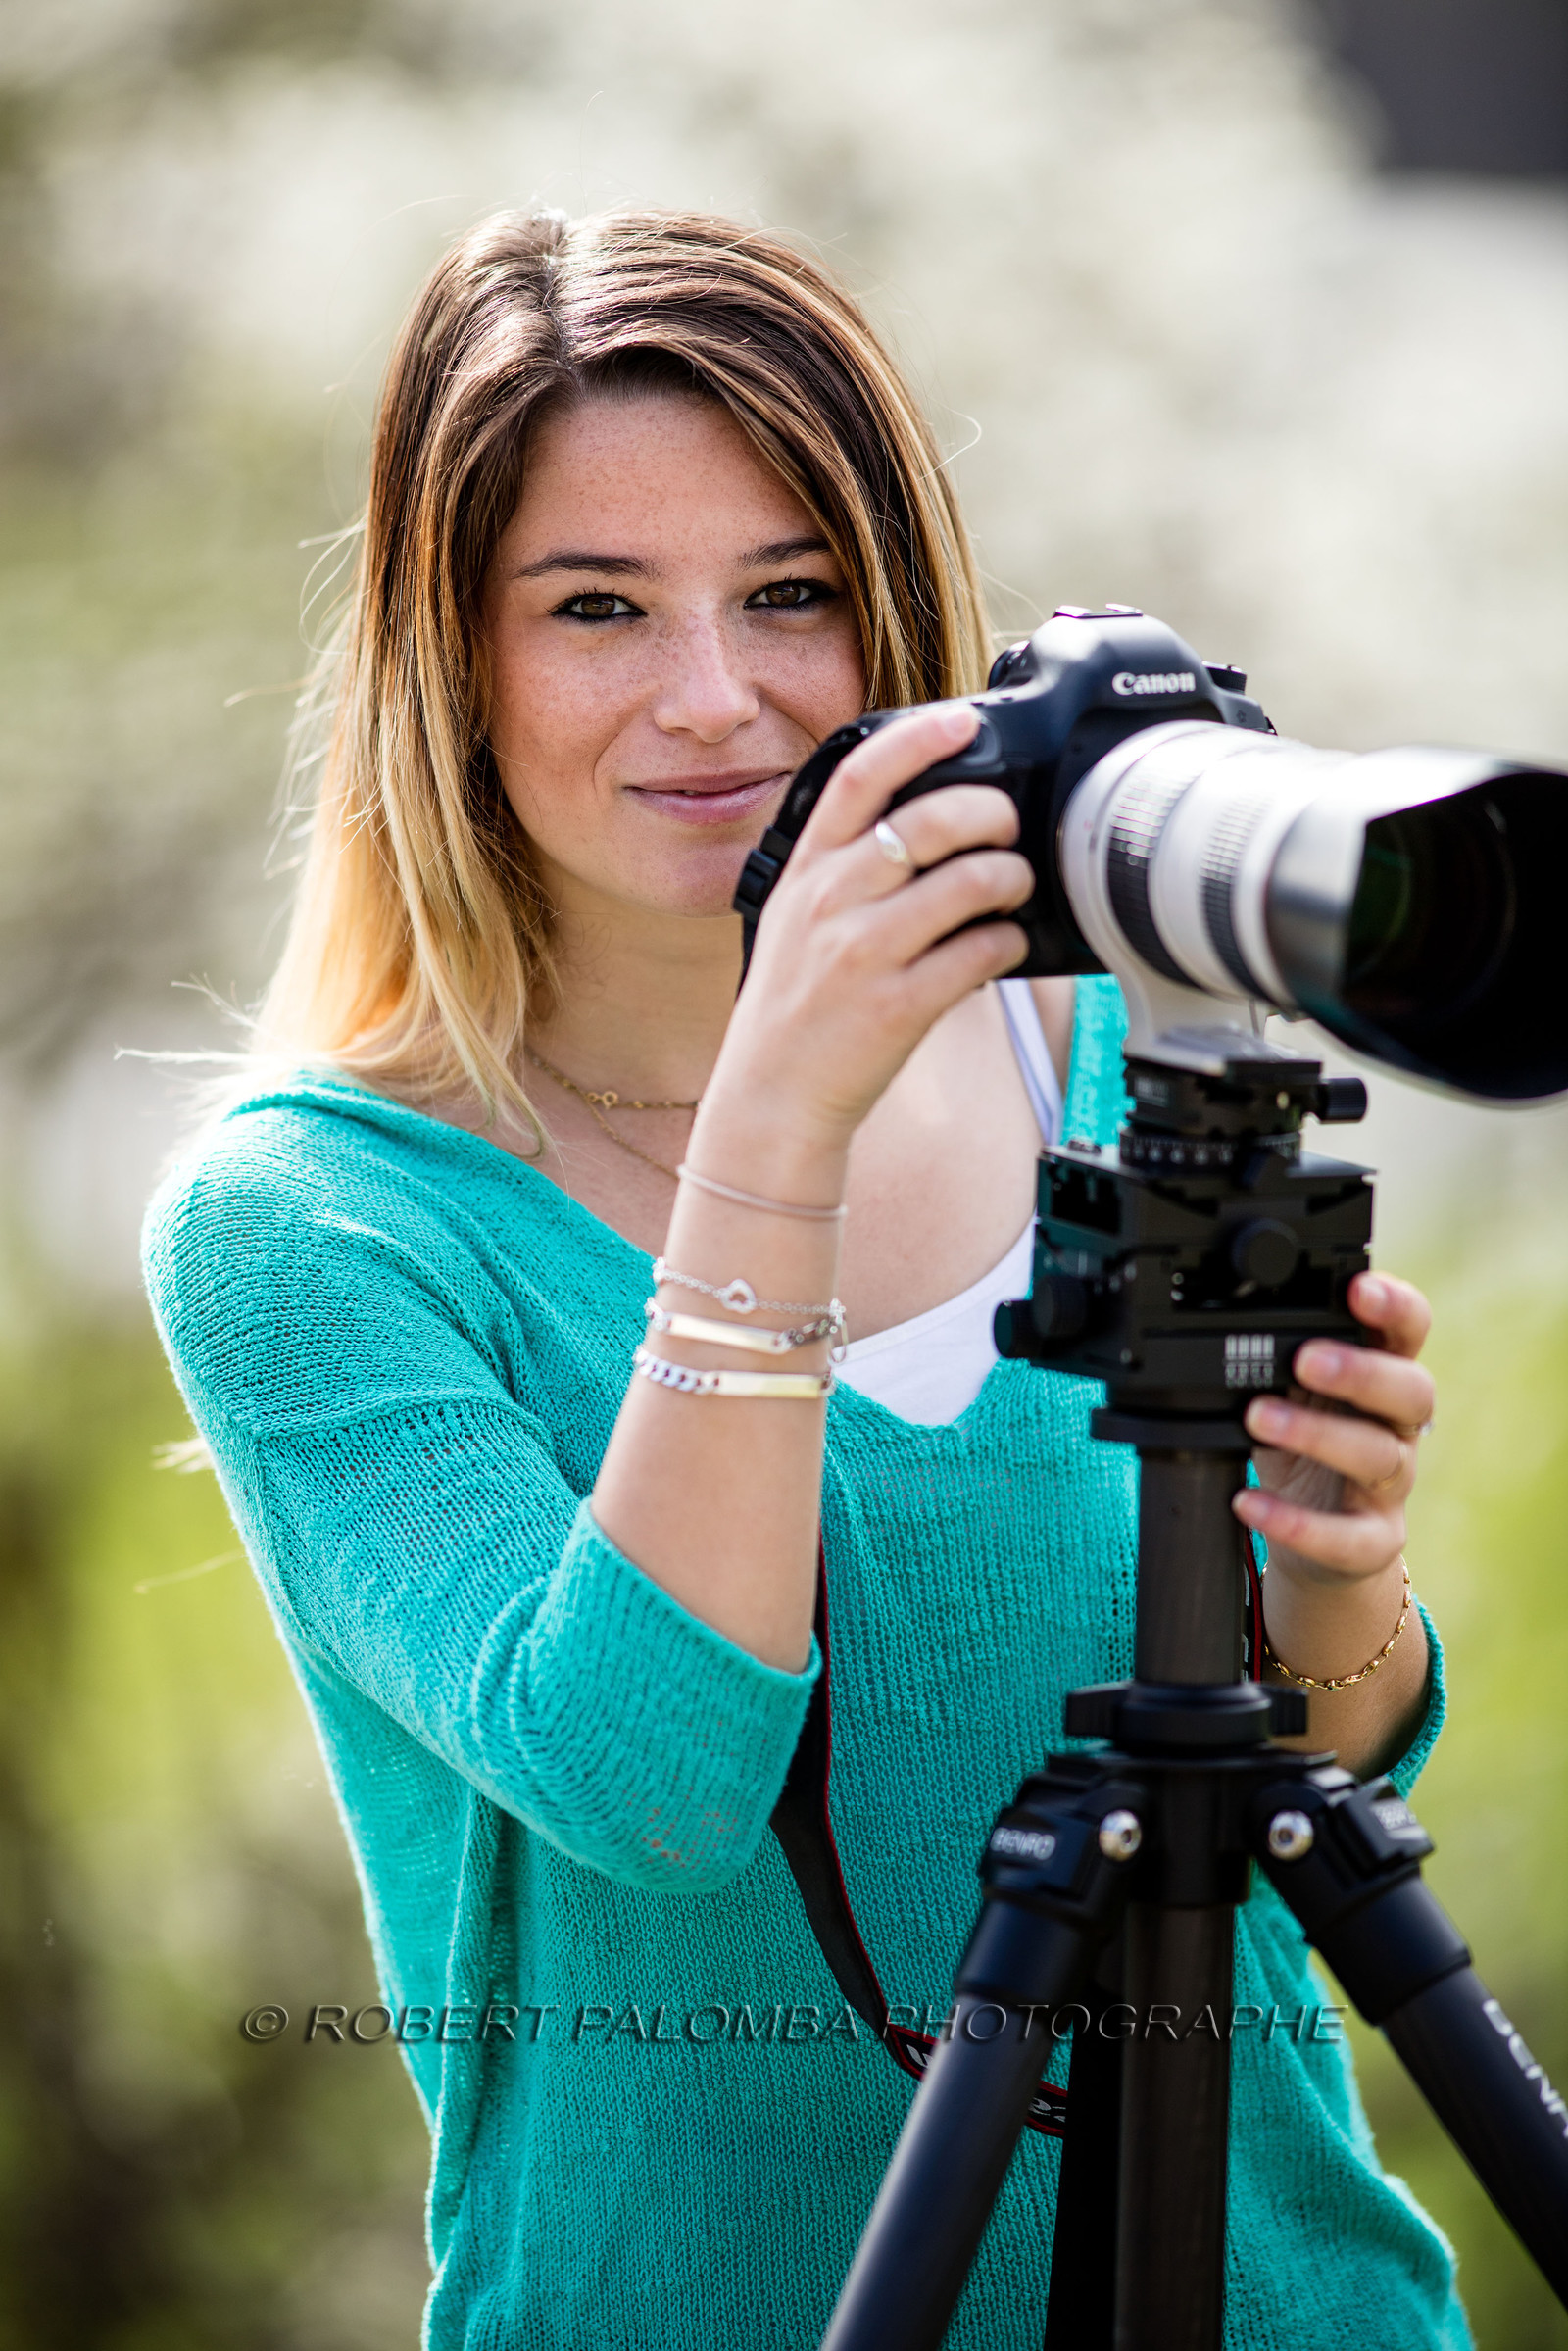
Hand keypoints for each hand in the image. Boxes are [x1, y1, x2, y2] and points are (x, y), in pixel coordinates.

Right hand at [701, 703, 1031, 1173]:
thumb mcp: (796, 918)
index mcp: (807, 871)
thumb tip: (929, 819)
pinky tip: (1003, 946)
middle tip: (1007, 827)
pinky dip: (1008, 943)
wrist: (772, 1095)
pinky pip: (981, 953)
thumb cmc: (796, 1005)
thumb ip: (846, 867)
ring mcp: (864, 954)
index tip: (964, 721)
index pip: (859, 777)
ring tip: (1014, 888)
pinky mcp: (898, 1006)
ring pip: (971, 883)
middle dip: (992, 813)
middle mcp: (831, 902)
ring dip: (1012, 878)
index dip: (918, 738)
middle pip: (932, 820)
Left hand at [1232, 1272, 1434, 1588]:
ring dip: (1317, 1434)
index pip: (1408, 1331)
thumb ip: (1279, 1358)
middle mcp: (1398, 1427)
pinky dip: (1297, 1524)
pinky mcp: (1374, 1540)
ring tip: (1258, 1417)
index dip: (1395, 1306)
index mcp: (1383, 1376)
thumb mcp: (1293, 1394)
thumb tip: (1227, 1322)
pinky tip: (1250, 1502)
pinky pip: (1347, 1537)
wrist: (1321, 1544)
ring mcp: (1392, 1486)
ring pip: (1378, 1457)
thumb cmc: (1306, 1449)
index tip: (1358, 1287)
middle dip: (1361, 1371)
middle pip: (1412, 1391)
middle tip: (1306, 1359)